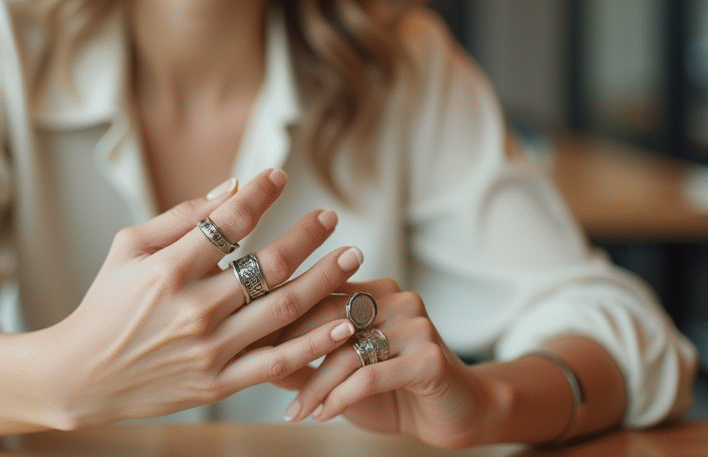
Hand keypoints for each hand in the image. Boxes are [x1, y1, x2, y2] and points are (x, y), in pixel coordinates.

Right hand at [36, 168, 363, 428]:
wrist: (81, 376)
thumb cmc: (106, 303)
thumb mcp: (128, 247)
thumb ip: (181, 216)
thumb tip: (232, 187)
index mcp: (169, 269)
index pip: (228, 222)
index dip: (260, 194)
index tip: (280, 176)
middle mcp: (194, 308)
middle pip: (268, 265)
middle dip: (307, 235)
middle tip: (330, 215)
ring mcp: (210, 349)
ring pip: (282, 311)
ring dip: (324, 281)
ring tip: (353, 257)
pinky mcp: (218, 383)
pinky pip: (277, 363)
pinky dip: (313, 343)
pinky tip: (341, 321)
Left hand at [275, 281, 499, 448]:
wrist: (460, 412)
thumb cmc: (397, 391)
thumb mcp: (345, 374)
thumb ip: (307, 359)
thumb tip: (255, 355)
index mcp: (374, 292)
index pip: (318, 295)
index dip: (281, 320)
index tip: (247, 343)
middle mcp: (395, 299)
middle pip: (329, 318)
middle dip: (292, 351)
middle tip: (259, 377)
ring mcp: (415, 325)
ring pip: (348, 350)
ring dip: (315, 385)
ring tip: (295, 411)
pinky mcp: (429, 355)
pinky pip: (372, 375)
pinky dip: (342, 397)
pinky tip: (325, 414)